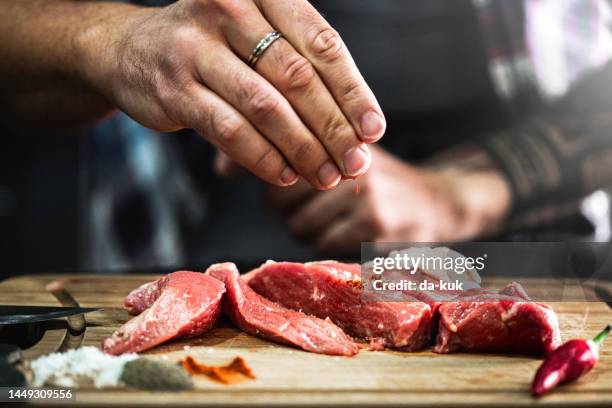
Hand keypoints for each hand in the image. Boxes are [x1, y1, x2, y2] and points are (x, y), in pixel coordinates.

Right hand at [76, 0, 384, 188]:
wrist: (130, 48)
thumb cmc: (212, 44)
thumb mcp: (256, 36)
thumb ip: (300, 68)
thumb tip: (355, 129)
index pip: (322, 44)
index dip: (353, 92)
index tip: (374, 131)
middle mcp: (229, 10)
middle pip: (298, 78)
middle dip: (333, 128)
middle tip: (355, 162)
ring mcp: (196, 48)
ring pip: (266, 108)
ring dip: (303, 149)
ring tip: (326, 175)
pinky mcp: (175, 88)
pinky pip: (231, 131)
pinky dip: (264, 158)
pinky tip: (286, 175)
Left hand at [266, 146, 510, 254]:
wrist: (439, 202)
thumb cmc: (377, 180)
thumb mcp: (339, 153)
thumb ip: (284, 154)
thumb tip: (220, 168)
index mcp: (336, 132)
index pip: (275, 156)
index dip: (267, 178)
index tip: (276, 187)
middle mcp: (348, 156)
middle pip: (278, 196)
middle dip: (285, 209)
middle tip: (311, 206)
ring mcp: (363, 189)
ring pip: (298, 224)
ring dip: (306, 230)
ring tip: (333, 220)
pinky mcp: (375, 223)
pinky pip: (323, 244)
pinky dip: (329, 244)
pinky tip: (350, 233)